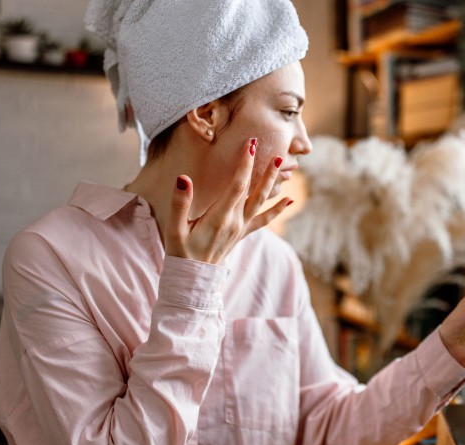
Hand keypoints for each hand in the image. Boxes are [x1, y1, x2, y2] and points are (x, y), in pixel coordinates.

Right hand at [164, 138, 291, 264]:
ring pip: (261, 202)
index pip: (237, 185)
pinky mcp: (241, 233)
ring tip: (284, 168)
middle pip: (254, 192)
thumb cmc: (181, 253)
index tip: (250, 145)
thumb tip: (184, 179)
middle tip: (277, 152)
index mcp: (219, 218)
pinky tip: (290, 200)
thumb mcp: (174, 230)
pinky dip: (277, 210)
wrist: (193, 279)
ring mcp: (240, 228)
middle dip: (264, 170)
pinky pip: (263, 220)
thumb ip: (180, 204)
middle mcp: (235, 222)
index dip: (244, 164)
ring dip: (272, 184)